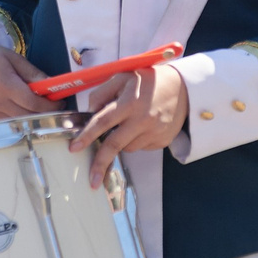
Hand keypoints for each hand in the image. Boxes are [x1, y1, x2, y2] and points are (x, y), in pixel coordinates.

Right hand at [0, 36, 47, 120]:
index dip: (51, 105)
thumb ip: (33, 73)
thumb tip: (51, 84)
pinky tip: (25, 110)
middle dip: (46, 114)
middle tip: (55, 106)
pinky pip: (8, 124)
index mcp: (5, 86)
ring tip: (41, 108)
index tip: (61, 101)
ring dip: (33, 118)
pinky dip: (19, 120)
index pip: (34, 103)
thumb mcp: (14, 58)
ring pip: (19, 123)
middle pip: (28, 116)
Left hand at [70, 65, 188, 183]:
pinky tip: (143, 127)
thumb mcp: (123, 77)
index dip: (86, 135)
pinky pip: (141, 147)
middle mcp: (142, 119)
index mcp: (129, 102)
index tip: (74, 148)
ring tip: (129, 125)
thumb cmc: (149, 80)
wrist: (183, 89)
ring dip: (120, 142)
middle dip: (100, 163)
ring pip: (127, 148)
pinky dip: (136, 141)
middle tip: (91, 179)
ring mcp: (153, 132)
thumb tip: (89, 112)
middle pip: (114, 145)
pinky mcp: (162, 141)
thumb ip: (103, 92)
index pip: (103, 121)